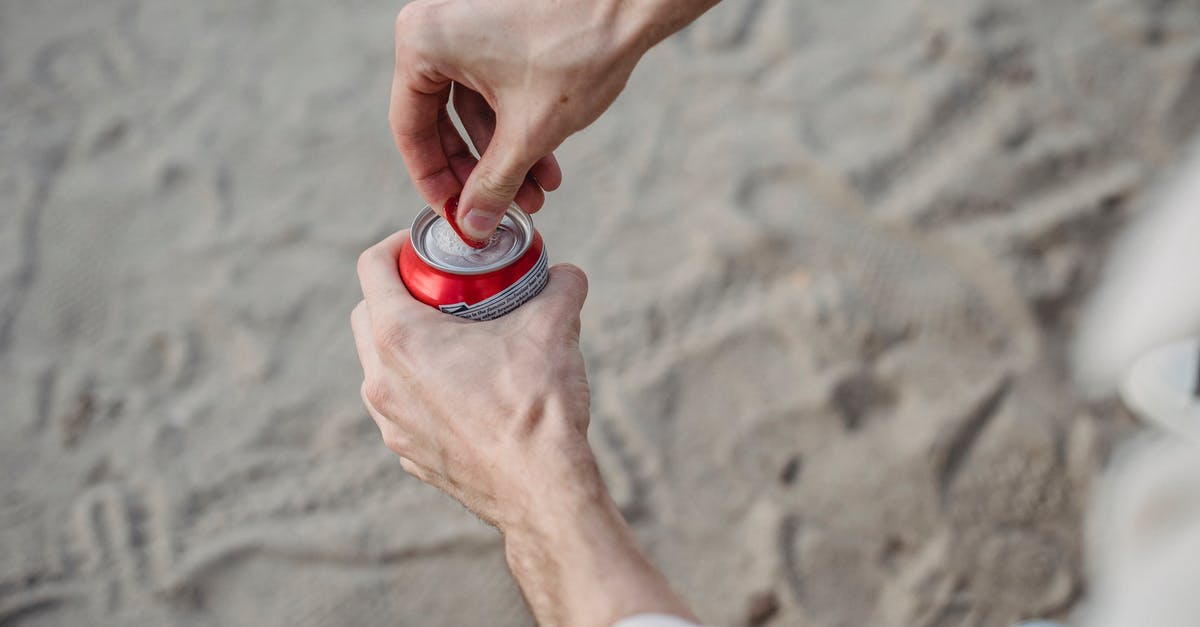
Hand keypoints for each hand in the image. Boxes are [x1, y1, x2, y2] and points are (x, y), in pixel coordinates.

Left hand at [351, 230, 594, 527]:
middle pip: (368, 315)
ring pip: (380, 365)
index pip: (372, 267)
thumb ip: (561, 287)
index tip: (427, 246)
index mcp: (400, 338)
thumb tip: (567, 274)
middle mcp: (381, 380)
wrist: (542, 490)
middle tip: (444, 288)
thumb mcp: (553, 329)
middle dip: (399, 293)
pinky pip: (401, 407)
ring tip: (455, 338)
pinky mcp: (409, 454)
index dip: (398, 244)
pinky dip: (420, 388)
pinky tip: (464, 389)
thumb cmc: (536, 407)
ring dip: (407, 343)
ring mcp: (391, 423)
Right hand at [389, 0, 653, 240]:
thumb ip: (493, 185)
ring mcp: (469, 25)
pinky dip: (516, 128)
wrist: (631, 3)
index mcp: (423, 42)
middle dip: (478, 173)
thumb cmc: (578, 48)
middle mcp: (437, 28)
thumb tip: (471, 227)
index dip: (433, 182)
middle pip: (441, 121)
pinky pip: (494, 89)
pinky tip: (546, 166)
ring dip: (504, 157)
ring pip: (473, 109)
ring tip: (537, 196)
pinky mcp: (500, 29)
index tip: (453, 216)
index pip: (411, 129)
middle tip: (496, 213)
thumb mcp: (529, 133)